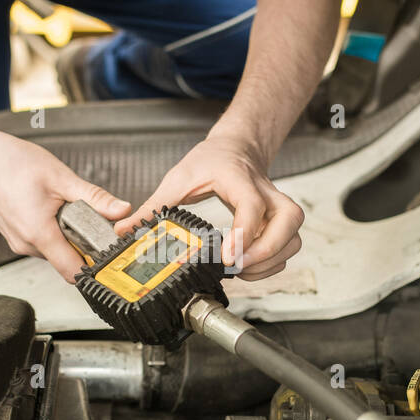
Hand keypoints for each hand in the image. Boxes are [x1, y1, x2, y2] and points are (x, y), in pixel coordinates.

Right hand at [0, 125, 130, 280]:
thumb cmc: (9, 162)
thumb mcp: (60, 177)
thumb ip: (94, 198)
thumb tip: (122, 210)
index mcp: (39, 235)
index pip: (73, 273)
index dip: (95, 267)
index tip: (109, 253)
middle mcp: (26, 245)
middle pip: (66, 260)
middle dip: (83, 244)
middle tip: (91, 218)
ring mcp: (17, 241)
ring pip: (54, 250)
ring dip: (66, 234)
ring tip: (65, 206)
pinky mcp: (14, 234)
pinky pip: (41, 241)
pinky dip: (52, 229)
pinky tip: (50, 205)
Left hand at [115, 128, 302, 280]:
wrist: (236, 148)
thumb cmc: (212, 161)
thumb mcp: (179, 178)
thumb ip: (153, 206)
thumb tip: (126, 229)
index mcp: (240, 179)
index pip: (252, 206)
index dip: (244, 233)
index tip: (228, 257)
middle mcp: (266, 192)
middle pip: (288, 221)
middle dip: (268, 251)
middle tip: (239, 267)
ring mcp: (276, 207)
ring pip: (293, 237)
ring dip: (271, 261)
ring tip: (242, 271)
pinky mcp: (278, 221)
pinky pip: (288, 246)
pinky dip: (273, 263)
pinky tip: (248, 268)